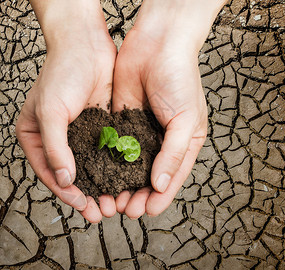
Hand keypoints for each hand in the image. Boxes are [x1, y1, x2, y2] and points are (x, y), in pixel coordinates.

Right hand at [16, 0, 116, 222]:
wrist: (85, 44)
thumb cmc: (61, 73)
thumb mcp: (50, 111)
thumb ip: (55, 147)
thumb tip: (64, 180)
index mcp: (35, 137)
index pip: (49, 172)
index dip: (65, 192)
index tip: (82, 206)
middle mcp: (56, 139)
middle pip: (70, 175)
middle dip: (86, 196)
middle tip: (101, 213)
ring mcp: (78, 134)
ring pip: (90, 168)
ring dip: (101, 186)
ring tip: (114, 204)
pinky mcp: (98, 127)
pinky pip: (105, 153)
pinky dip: (113, 168)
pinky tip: (124, 181)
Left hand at [112, 0, 226, 217]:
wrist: (157, 43)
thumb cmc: (180, 78)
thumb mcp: (185, 119)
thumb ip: (174, 153)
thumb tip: (162, 185)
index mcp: (184, 143)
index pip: (172, 178)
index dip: (159, 197)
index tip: (145, 211)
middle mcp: (162, 141)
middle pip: (148, 177)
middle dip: (136, 195)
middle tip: (122, 209)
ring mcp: (140, 132)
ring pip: (128, 167)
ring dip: (120, 184)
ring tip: (109, 199)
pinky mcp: (121, 122)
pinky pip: (114, 147)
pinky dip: (107, 163)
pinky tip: (98, 175)